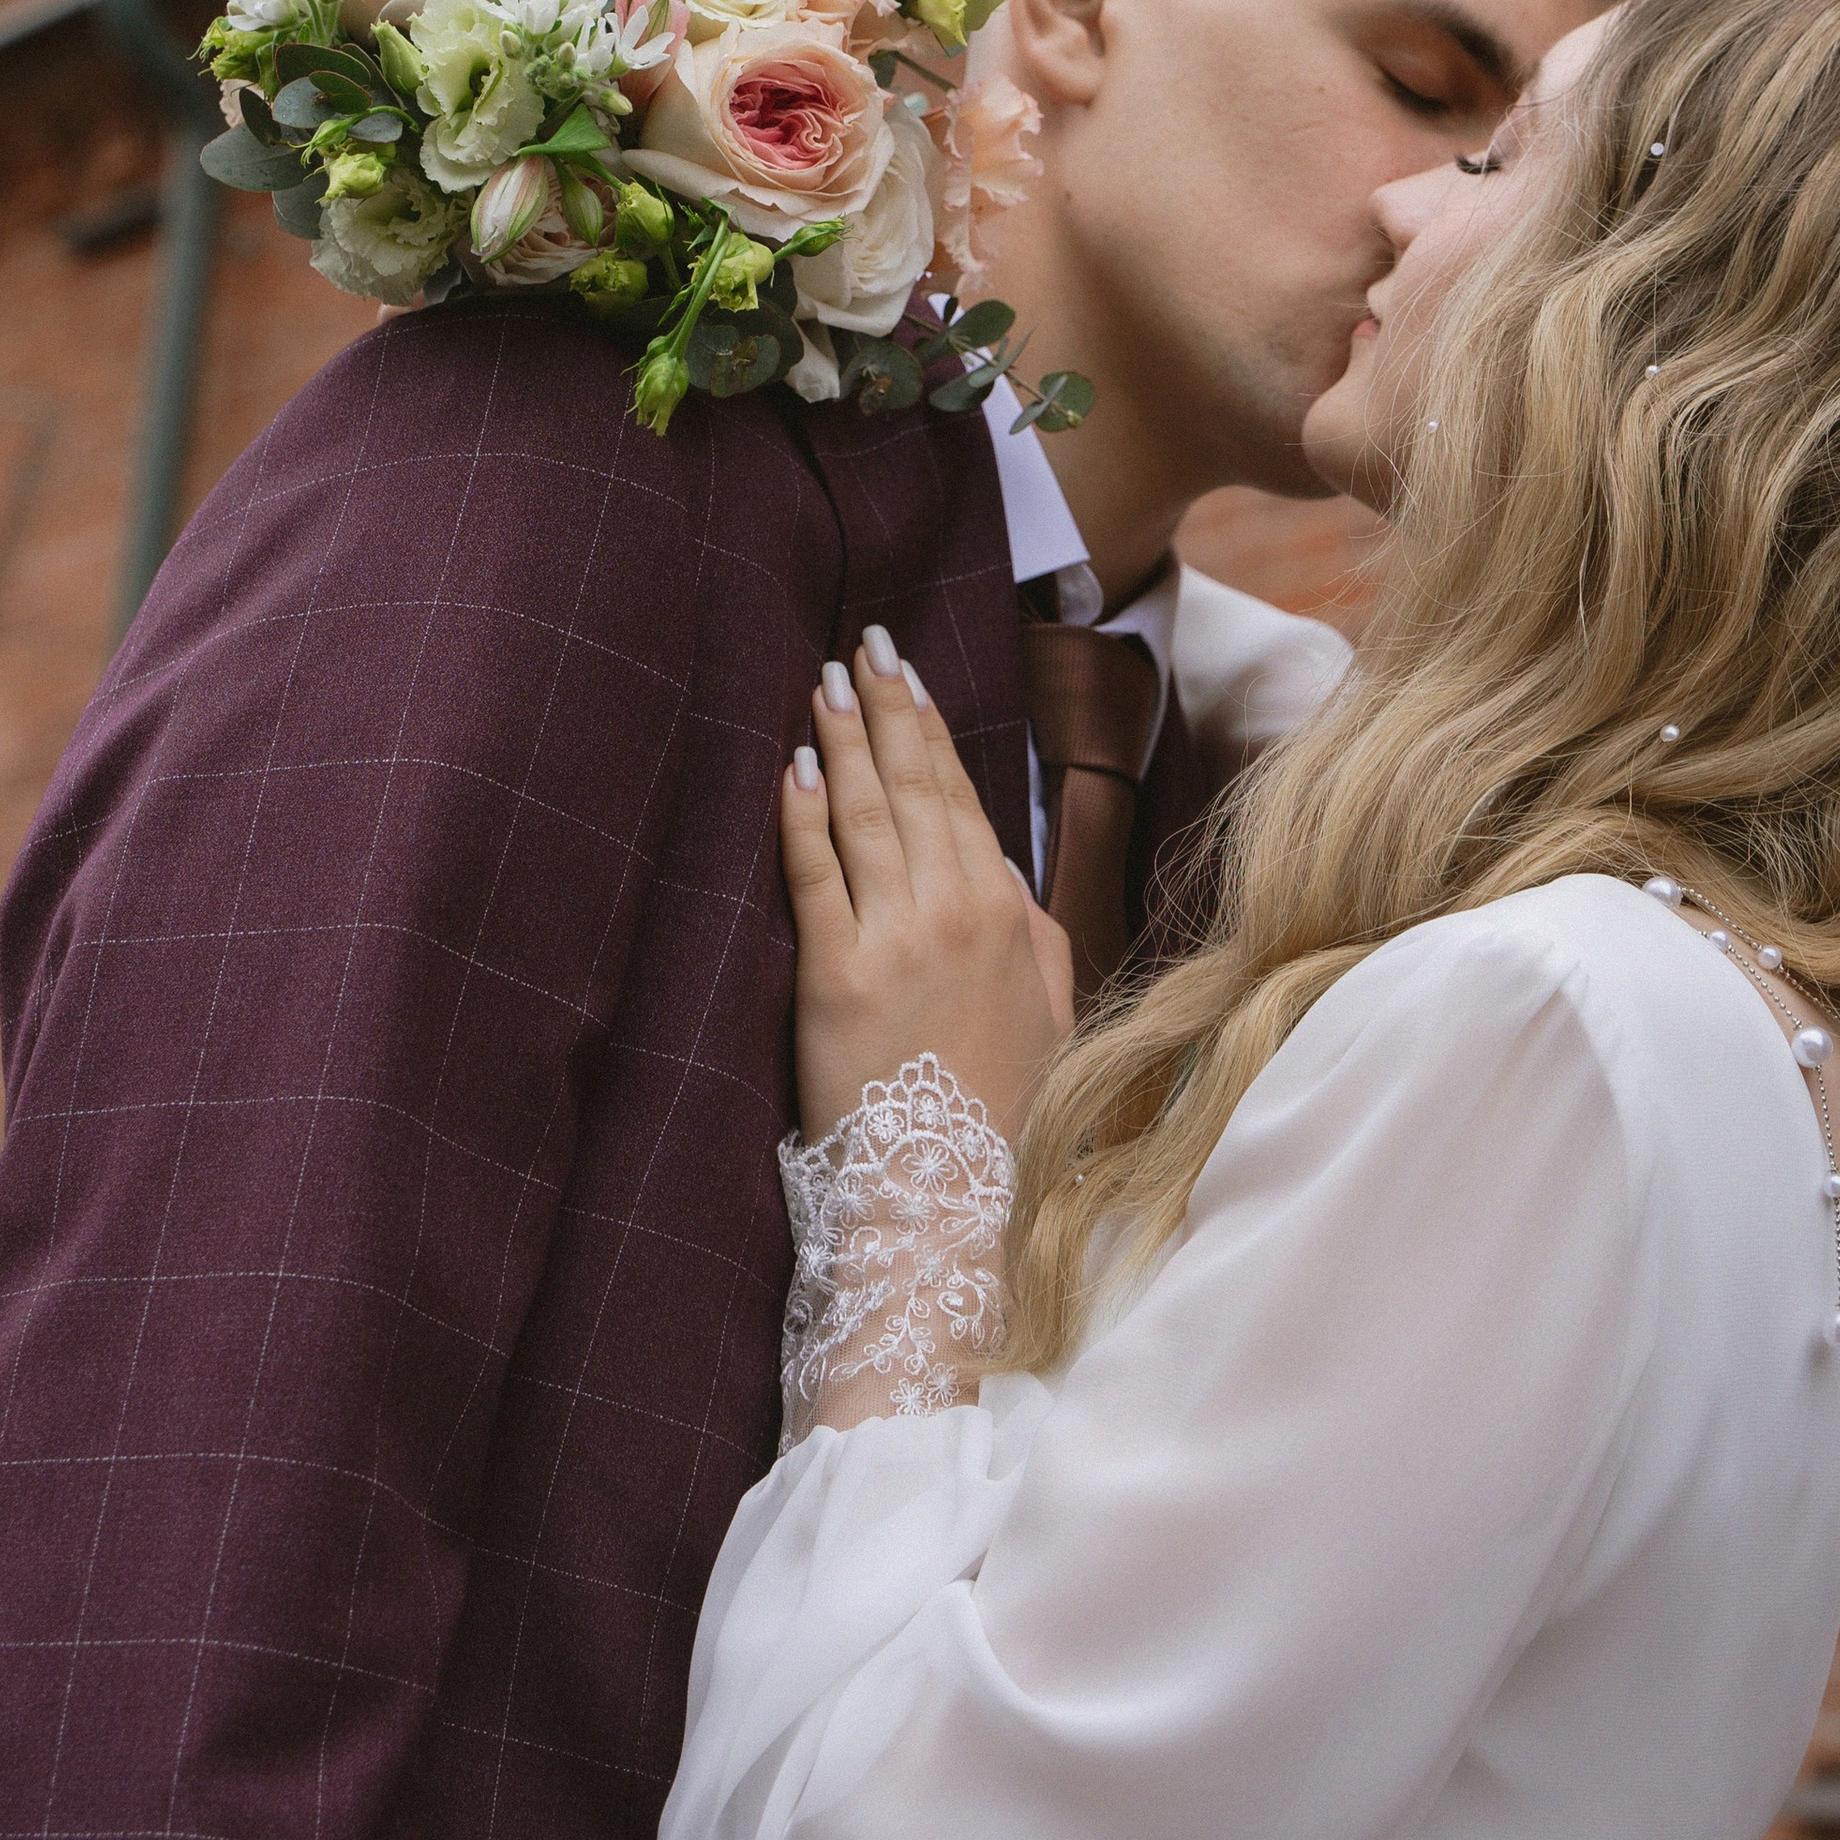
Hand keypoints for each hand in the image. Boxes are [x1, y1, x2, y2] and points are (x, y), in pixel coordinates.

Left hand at [781, 633, 1075, 1143]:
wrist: (954, 1193)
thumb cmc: (1002, 1113)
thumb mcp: (1048, 1012)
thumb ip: (1031, 932)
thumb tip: (998, 869)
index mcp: (1010, 915)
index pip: (964, 799)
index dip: (928, 731)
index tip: (905, 677)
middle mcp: (959, 912)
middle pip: (915, 788)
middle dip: (884, 709)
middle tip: (861, 645)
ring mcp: (899, 940)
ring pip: (866, 816)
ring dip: (840, 741)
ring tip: (821, 683)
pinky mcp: (838, 976)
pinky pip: (816, 875)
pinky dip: (803, 815)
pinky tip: (791, 767)